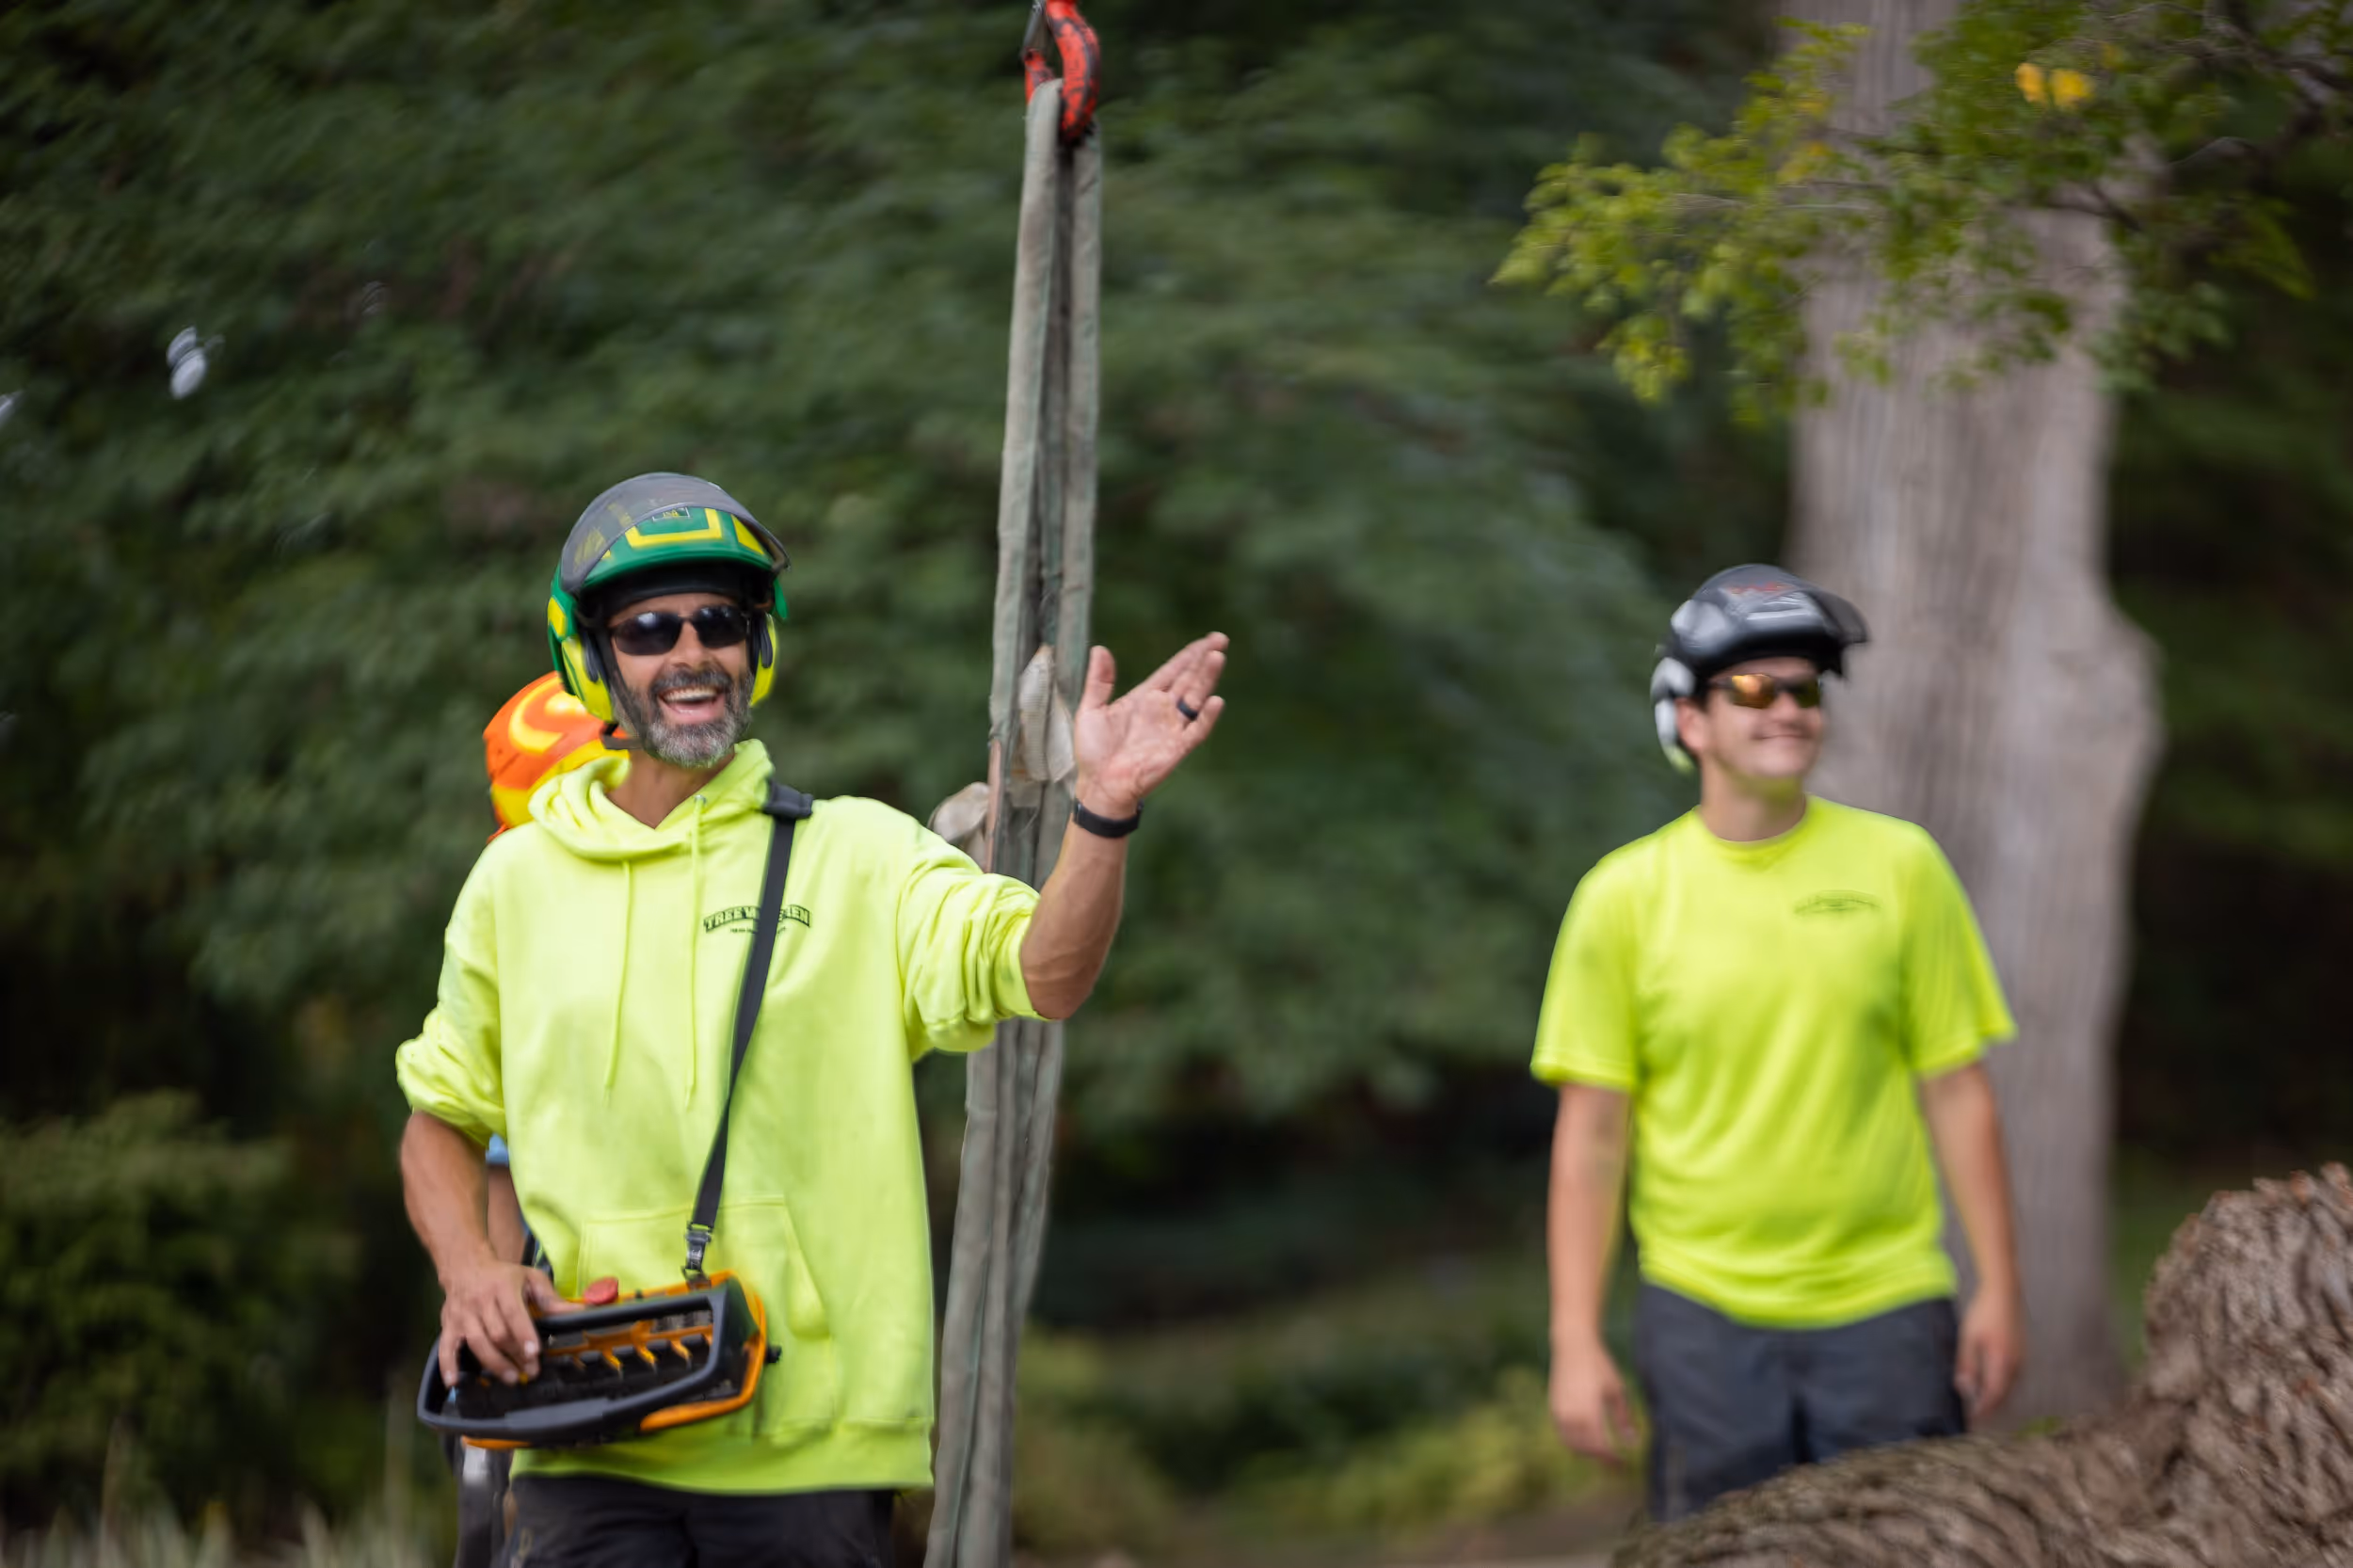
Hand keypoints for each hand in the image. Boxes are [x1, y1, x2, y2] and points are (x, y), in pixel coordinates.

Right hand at [437, 1258, 584, 1385]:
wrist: (465, 1266)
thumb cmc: (503, 1276)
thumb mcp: (530, 1278)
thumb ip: (551, 1298)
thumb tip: (579, 1312)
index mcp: (503, 1288)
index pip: (513, 1313)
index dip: (523, 1334)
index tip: (534, 1352)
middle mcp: (480, 1302)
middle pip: (497, 1333)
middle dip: (515, 1354)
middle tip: (531, 1371)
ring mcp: (462, 1315)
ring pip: (476, 1342)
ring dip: (494, 1363)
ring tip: (511, 1378)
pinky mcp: (449, 1326)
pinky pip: (445, 1347)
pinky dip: (448, 1365)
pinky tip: (454, 1382)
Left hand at [1072, 633, 1227, 817]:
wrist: (1097, 785)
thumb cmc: (1093, 752)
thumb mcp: (1091, 710)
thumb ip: (1098, 681)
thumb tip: (1099, 649)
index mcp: (1145, 698)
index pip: (1172, 671)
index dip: (1189, 655)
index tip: (1207, 639)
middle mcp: (1162, 710)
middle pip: (1189, 679)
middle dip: (1204, 659)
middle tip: (1221, 639)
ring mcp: (1172, 729)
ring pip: (1195, 698)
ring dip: (1206, 678)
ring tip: (1218, 657)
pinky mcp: (1176, 749)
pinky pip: (1196, 731)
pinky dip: (1206, 717)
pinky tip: (1215, 700)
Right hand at [1550, 1334, 1639, 1464]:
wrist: (1573, 1346)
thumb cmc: (1599, 1366)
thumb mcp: (1617, 1391)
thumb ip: (1623, 1419)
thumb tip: (1632, 1443)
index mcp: (1589, 1413)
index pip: (1600, 1447)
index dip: (1611, 1460)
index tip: (1623, 1465)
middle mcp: (1571, 1416)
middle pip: (1586, 1450)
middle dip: (1600, 1459)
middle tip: (1614, 1462)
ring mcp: (1560, 1412)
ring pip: (1572, 1444)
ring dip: (1587, 1452)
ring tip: (1602, 1452)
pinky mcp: (1553, 1408)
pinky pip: (1563, 1434)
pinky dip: (1575, 1441)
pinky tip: (1587, 1438)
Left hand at [1955, 1285, 2024, 1421]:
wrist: (2004, 1293)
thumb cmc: (1983, 1314)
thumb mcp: (1969, 1338)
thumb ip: (1968, 1365)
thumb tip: (1965, 1389)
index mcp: (2003, 1362)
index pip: (1993, 1395)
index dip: (1983, 1410)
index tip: (1972, 1421)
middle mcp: (2016, 1365)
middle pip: (2003, 1395)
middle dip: (1989, 1408)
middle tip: (1974, 1417)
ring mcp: (2021, 1359)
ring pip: (2009, 1387)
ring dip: (1995, 1398)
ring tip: (1979, 1405)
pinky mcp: (2021, 1354)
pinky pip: (2012, 1378)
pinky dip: (2001, 1387)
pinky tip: (1989, 1386)